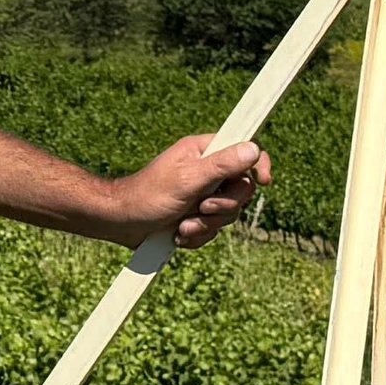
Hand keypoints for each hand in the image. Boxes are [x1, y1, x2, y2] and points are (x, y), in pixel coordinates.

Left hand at [110, 134, 271, 249]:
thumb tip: (253, 148)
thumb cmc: (148, 195)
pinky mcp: (196, 217)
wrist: (122, 223)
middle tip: (201, 207)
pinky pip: (213, 231)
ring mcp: (203, 195)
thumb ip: (222, 165)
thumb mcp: (188, 179)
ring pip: (229, 214)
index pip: (245, 152)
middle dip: (223, 205)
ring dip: (206, 225)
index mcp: (205, 152)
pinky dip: (197, 236)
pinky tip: (178, 234)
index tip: (264, 180)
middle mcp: (207, 172)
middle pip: (242, 189)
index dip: (258, 165)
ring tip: (183, 225)